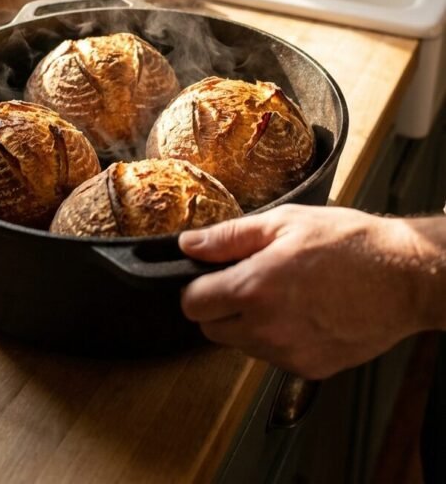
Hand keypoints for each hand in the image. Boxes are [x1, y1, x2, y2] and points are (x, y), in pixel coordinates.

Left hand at [179, 204, 445, 378]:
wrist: (402, 277)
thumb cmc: (347, 242)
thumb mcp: (285, 222)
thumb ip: (230, 237)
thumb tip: (189, 244)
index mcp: (253, 289)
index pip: (193, 305)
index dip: (197, 287)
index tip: (211, 275)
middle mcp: (265, 330)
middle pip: (212, 331)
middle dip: (220, 306)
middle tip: (249, 280)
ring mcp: (288, 355)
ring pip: (243, 346)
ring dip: (249, 324)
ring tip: (284, 293)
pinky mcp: (310, 369)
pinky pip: (275, 357)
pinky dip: (279, 339)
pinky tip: (305, 312)